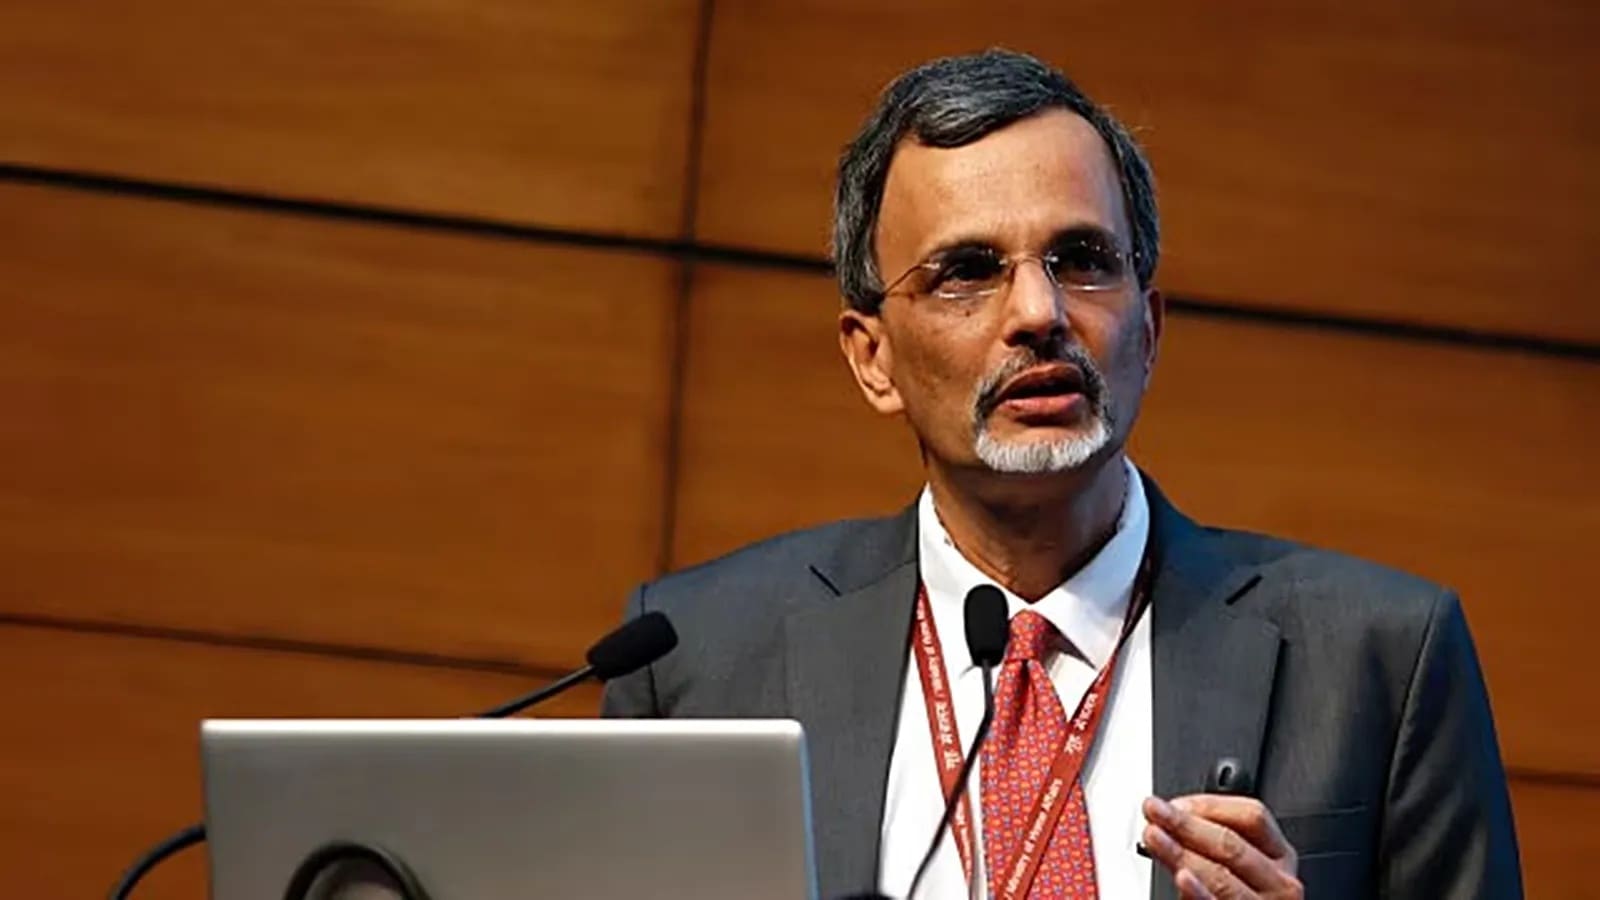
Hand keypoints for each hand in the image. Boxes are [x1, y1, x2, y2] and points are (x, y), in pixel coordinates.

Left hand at [1141, 794, 1301, 898]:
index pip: (1252, 816)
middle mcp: (1279, 882)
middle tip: (1154, 812)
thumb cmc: (1234, 896)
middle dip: (1186, 825)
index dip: (1209, 805)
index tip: (1174, 802)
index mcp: (1278, 855)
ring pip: (1222, 876)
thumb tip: (1172, 812)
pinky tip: (1182, 878)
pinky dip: (1198, 892)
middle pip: (1232, 844)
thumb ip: (1208, 841)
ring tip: (1155, 838)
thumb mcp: (1232, 865)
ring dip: (1182, 854)